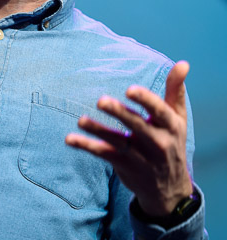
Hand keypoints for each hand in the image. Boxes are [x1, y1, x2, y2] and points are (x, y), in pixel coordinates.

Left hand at [65, 61, 192, 215]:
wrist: (170, 189)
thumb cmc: (171, 141)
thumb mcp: (177, 117)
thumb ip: (176, 89)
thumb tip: (184, 63)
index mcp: (170, 126)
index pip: (160, 111)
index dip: (146, 100)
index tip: (130, 89)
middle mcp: (158, 143)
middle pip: (137, 126)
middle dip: (119, 113)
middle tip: (100, 101)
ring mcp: (140, 157)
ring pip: (117, 141)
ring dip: (98, 130)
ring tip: (80, 121)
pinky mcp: (124, 166)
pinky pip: (104, 155)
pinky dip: (87, 146)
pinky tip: (69, 139)